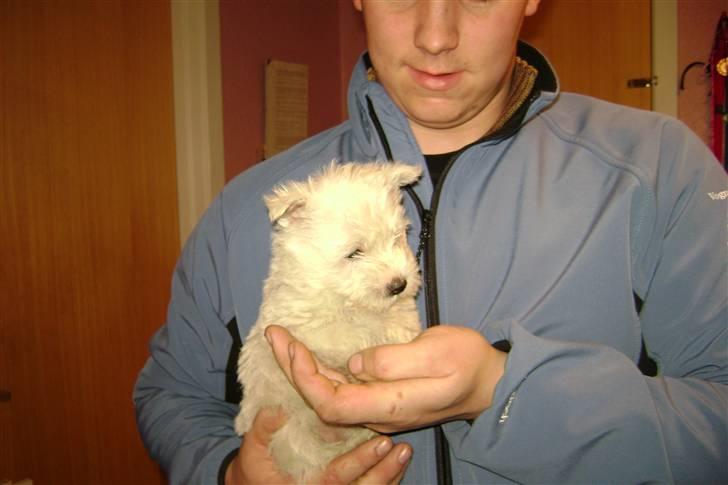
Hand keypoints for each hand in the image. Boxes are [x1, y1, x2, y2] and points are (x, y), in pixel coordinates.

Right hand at [225, 406, 411, 484]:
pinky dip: (387, 479)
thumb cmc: (257, 466)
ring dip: (390, 474)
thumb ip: (265, 428)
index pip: (339, 476)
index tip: (381, 443)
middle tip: (400, 448)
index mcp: (308, 483)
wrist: (257, 484)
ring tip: (405, 452)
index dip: (360, 462)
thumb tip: (276, 408)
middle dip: (384, 470)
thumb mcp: (254, 447)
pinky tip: (399, 462)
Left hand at [266, 325, 506, 432]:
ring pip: (330, 395)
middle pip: (323, 401)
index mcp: (390, 405)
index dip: (304, 378)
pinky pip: (342, 389)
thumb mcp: (438, 353)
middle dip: (294, 368)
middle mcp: (379, 413)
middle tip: (275, 334)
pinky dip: (320, 371)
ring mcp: (380, 408)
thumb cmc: (468, 363)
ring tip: (283, 341)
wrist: (488, 383)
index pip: (331, 402)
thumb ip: (395, 361)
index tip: (290, 345)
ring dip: (303, 369)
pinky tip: (309, 354)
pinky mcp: (383, 398)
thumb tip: (356, 363)